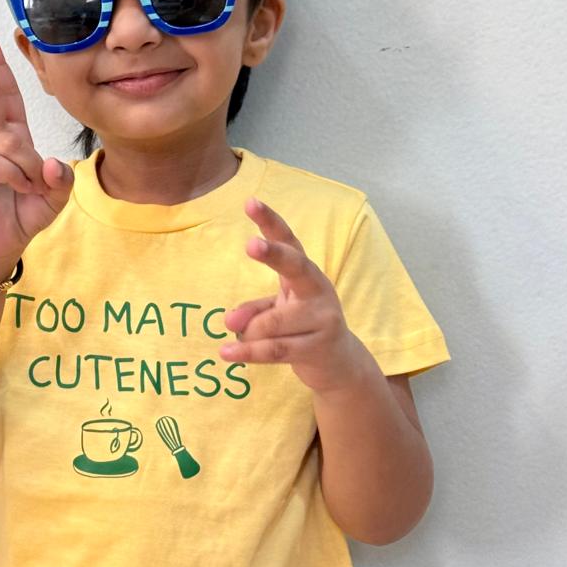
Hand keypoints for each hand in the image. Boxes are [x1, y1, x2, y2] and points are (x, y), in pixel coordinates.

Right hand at [0, 33, 73, 279]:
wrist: (2, 244)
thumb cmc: (24, 213)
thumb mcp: (55, 196)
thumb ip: (61, 179)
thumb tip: (51, 163)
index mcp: (11, 138)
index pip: (6, 98)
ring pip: (11, 142)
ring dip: (28, 166)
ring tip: (28, 186)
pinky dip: (16, 177)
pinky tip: (18, 189)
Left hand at [220, 198, 367, 393]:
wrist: (339, 364)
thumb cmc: (301, 328)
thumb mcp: (276, 312)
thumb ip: (253, 311)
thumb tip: (229, 320)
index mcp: (306, 274)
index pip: (289, 242)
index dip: (271, 221)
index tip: (250, 202)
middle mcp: (318, 290)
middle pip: (296, 266)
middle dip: (273, 254)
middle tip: (251, 244)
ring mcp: (323, 319)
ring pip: (273, 322)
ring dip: (249, 331)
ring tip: (234, 337)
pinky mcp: (319, 348)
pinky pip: (275, 349)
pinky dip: (248, 352)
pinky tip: (226, 353)